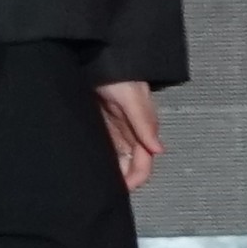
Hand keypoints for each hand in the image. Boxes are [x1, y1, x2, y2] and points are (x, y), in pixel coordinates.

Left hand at [97, 77, 163, 191]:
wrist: (98, 54)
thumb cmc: (120, 73)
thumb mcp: (133, 97)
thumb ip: (144, 122)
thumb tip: (158, 149)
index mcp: (143, 130)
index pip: (143, 164)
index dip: (134, 180)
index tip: (120, 191)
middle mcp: (131, 133)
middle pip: (129, 166)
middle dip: (121, 180)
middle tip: (102, 192)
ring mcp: (116, 130)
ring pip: (116, 160)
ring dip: (109, 171)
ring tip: (93, 184)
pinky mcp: (101, 123)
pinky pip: (104, 148)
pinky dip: (99, 159)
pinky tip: (87, 166)